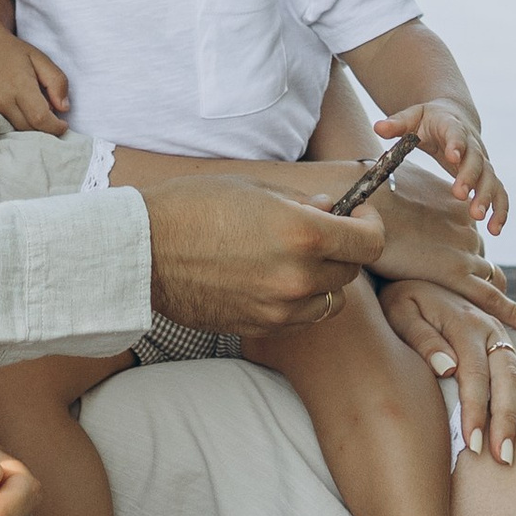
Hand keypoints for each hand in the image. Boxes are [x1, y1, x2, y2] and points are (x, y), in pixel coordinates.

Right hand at [0, 28, 72, 134]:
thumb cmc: (11, 51)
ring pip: (11, 132)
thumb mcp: (40, 58)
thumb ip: (57, 82)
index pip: (40, 118)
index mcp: (18, 84)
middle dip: (41, 127)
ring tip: (26, 112)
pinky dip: (5, 126)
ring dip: (23, 128)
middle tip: (44, 114)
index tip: (62, 125)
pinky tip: (8, 112)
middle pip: (27, 129)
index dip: (55, 127)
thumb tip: (64, 109)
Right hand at [141, 166, 386, 333]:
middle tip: (322, 231)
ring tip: (295, 258)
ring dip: (324, 279)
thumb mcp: (255, 187)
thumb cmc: (194, 206)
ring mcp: (280, 309)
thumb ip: (303, 203)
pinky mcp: (260, 328)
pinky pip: (302, 319)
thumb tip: (332, 210)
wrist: (144, 250)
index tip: (361, 217)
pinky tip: (274, 279)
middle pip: (353, 271)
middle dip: (344, 249)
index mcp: (303, 235)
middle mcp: (298, 278)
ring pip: (331, 300)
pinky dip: (300, 301)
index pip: (370, 242)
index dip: (371, 226)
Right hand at [351, 166, 515, 321]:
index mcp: (455, 208)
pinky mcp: (455, 272)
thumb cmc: (365, 197)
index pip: (470, 240)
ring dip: (493, 300)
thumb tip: (388, 203)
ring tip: (504, 324)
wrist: (360, 202)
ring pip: (489, 281)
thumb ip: (403, 204)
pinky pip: (492, 298)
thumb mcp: (395, 195)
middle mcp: (466, 227)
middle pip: (481, 262)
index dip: (469, 259)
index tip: (471, 274)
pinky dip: (514, 313)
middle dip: (479, 282)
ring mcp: (464, 249)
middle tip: (484, 309)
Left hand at [375, 98, 509, 234]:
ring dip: (488, 198)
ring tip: (478, 217)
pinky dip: (500, 211)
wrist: (456, 117)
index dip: (456, 144)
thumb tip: (378, 127)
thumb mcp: (413, 116)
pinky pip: (500, 194)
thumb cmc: (430, 120)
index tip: (452, 156)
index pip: (456, 134)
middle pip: (477, 160)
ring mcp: (483, 162)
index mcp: (452, 127)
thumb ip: (397, 123)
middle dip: (470, 177)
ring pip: (492, 179)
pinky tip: (495, 230)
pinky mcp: (487, 177)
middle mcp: (473, 145)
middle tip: (460, 194)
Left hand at [381, 285, 515, 465]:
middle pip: (507, 380)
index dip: (475, 411)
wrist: (418, 271)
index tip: (473, 445)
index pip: (474, 375)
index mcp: (465, 324)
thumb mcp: (401, 311)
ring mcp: (502, 338)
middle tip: (504, 459)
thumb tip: (447, 369)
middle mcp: (491, 331)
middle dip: (508, 421)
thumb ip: (423, 339)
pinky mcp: (506, 346)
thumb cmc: (402, 299)